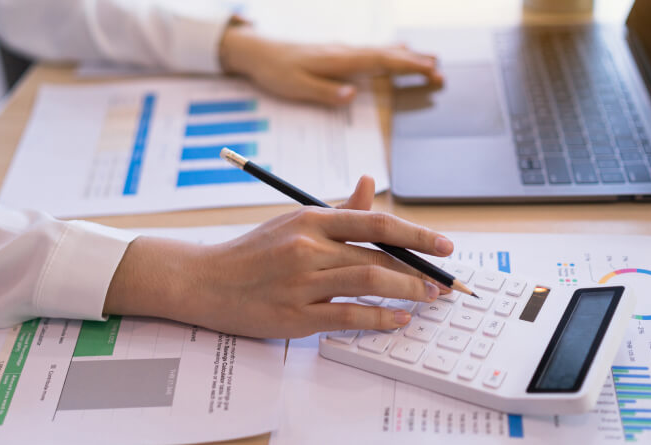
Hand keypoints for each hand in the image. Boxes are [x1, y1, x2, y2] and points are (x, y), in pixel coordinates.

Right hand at [103, 176, 454, 337]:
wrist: (205, 281)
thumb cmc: (253, 251)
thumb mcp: (294, 220)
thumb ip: (338, 209)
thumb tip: (371, 183)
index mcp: (311, 219)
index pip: (377, 221)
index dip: (418, 234)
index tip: (445, 245)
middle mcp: (308, 247)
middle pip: (379, 255)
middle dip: (419, 271)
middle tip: (442, 282)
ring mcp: (301, 282)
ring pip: (369, 283)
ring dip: (407, 292)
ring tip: (426, 298)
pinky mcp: (294, 315)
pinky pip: (348, 316)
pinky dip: (379, 318)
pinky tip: (397, 319)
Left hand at [219, 24, 442, 105]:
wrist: (259, 51)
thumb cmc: (276, 71)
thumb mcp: (297, 87)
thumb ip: (325, 92)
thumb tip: (351, 95)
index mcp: (339, 60)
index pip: (380, 61)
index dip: (406, 66)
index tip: (429, 70)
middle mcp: (345, 51)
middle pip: (387, 55)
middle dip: (416, 63)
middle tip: (441, 72)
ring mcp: (343, 50)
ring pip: (381, 51)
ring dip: (407, 57)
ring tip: (431, 60)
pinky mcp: (338, 53)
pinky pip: (372, 51)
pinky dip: (390, 53)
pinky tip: (398, 52)